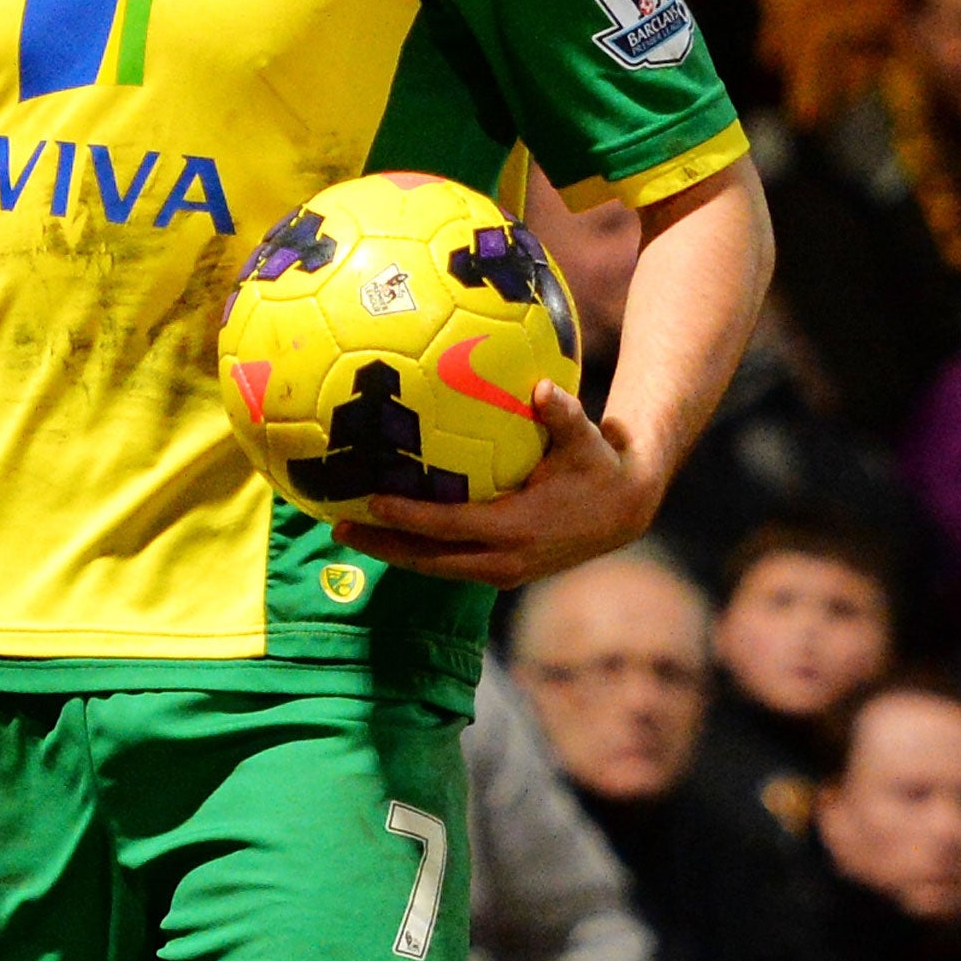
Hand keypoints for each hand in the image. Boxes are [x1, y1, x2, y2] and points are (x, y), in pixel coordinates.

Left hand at [331, 383, 658, 589]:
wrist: (624, 512)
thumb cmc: (599, 466)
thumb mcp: (587, 440)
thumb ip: (564, 415)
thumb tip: (543, 388)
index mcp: (518, 528)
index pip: (451, 526)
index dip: (410, 518)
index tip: (372, 502)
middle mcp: (506, 560)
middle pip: (430, 559)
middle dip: (383, 545)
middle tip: (337, 526)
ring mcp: (503, 572)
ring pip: (433, 568)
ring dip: (391, 552)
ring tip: (346, 532)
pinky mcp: (500, 573)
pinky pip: (446, 565)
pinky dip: (413, 552)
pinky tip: (381, 533)